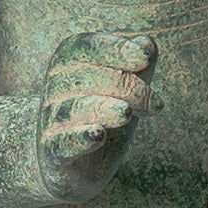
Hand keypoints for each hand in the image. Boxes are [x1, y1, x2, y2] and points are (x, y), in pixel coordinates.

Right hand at [38, 32, 162, 202]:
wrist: (78, 164)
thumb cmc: (105, 113)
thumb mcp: (127, 88)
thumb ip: (138, 65)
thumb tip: (148, 44)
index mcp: (70, 57)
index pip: (91, 46)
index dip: (118, 50)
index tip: (145, 59)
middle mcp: (56, 83)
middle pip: (92, 77)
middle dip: (130, 88)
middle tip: (156, 105)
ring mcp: (51, 117)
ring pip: (77, 108)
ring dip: (104, 108)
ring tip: (126, 113)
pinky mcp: (53, 151)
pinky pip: (63, 141)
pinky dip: (80, 137)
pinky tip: (98, 135)